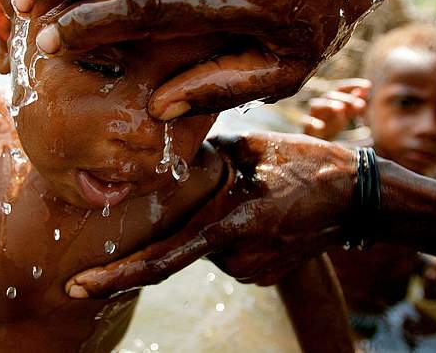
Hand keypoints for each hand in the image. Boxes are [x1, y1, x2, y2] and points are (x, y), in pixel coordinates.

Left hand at [64, 131, 354, 297]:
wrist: (360, 198)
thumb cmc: (305, 163)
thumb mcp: (249, 146)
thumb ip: (201, 157)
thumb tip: (159, 150)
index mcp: (227, 226)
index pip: (158, 262)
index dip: (114, 277)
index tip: (75, 288)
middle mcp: (234, 257)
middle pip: (184, 241)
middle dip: (188, 220)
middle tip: (221, 194)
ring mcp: (249, 271)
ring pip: (205, 246)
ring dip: (213, 223)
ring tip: (254, 194)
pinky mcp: (261, 277)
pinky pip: (227, 253)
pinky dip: (231, 232)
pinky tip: (262, 209)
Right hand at [303, 79, 369, 140]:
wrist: (315, 143)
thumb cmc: (331, 125)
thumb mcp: (346, 114)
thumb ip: (356, 103)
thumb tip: (368, 88)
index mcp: (332, 100)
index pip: (341, 88)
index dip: (353, 85)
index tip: (368, 86)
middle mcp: (321, 105)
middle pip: (329, 95)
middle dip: (345, 98)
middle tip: (360, 104)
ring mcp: (312, 115)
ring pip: (315, 105)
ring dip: (328, 105)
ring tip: (340, 108)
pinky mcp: (306, 128)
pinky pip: (306, 122)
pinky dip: (312, 123)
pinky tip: (321, 126)